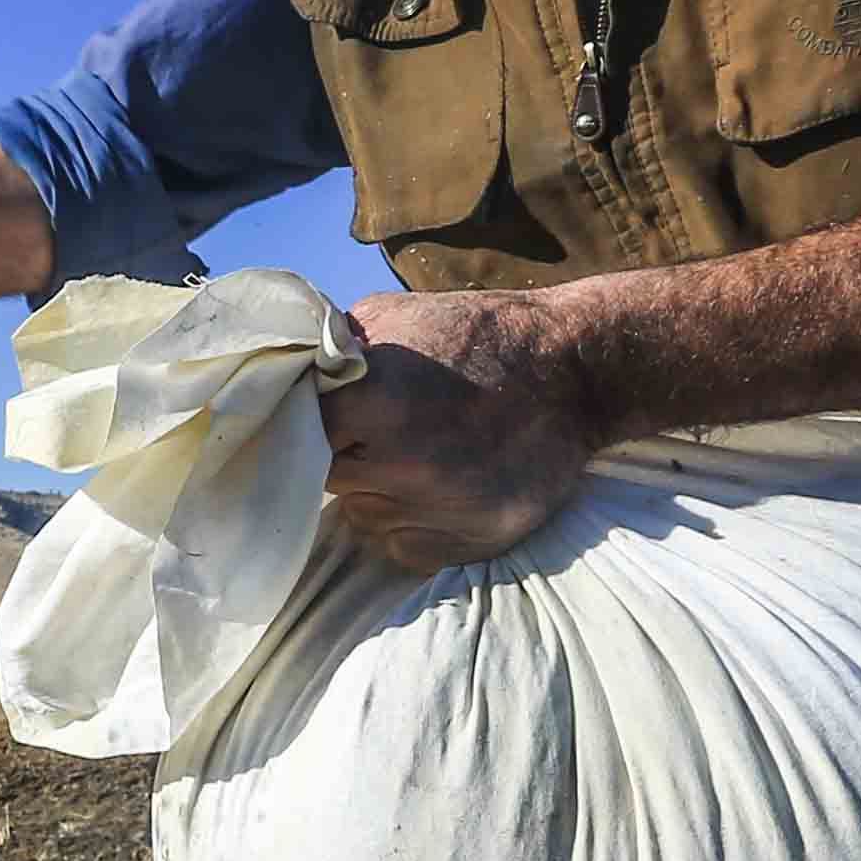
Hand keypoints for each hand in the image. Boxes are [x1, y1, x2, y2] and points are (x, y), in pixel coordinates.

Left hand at [318, 287, 607, 573]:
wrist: (575, 371)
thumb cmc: (479, 335)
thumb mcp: (394, 315)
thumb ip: (330, 351)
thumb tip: (284, 377)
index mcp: (371, 401)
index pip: (294, 435)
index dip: (302, 426)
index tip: (320, 419)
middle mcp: (399, 465)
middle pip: (325, 480)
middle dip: (341, 456)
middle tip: (375, 432)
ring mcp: (435, 510)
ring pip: (363, 515)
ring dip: (377, 490)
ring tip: (418, 454)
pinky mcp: (467, 543)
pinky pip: (403, 544)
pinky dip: (411, 521)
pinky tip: (440, 486)